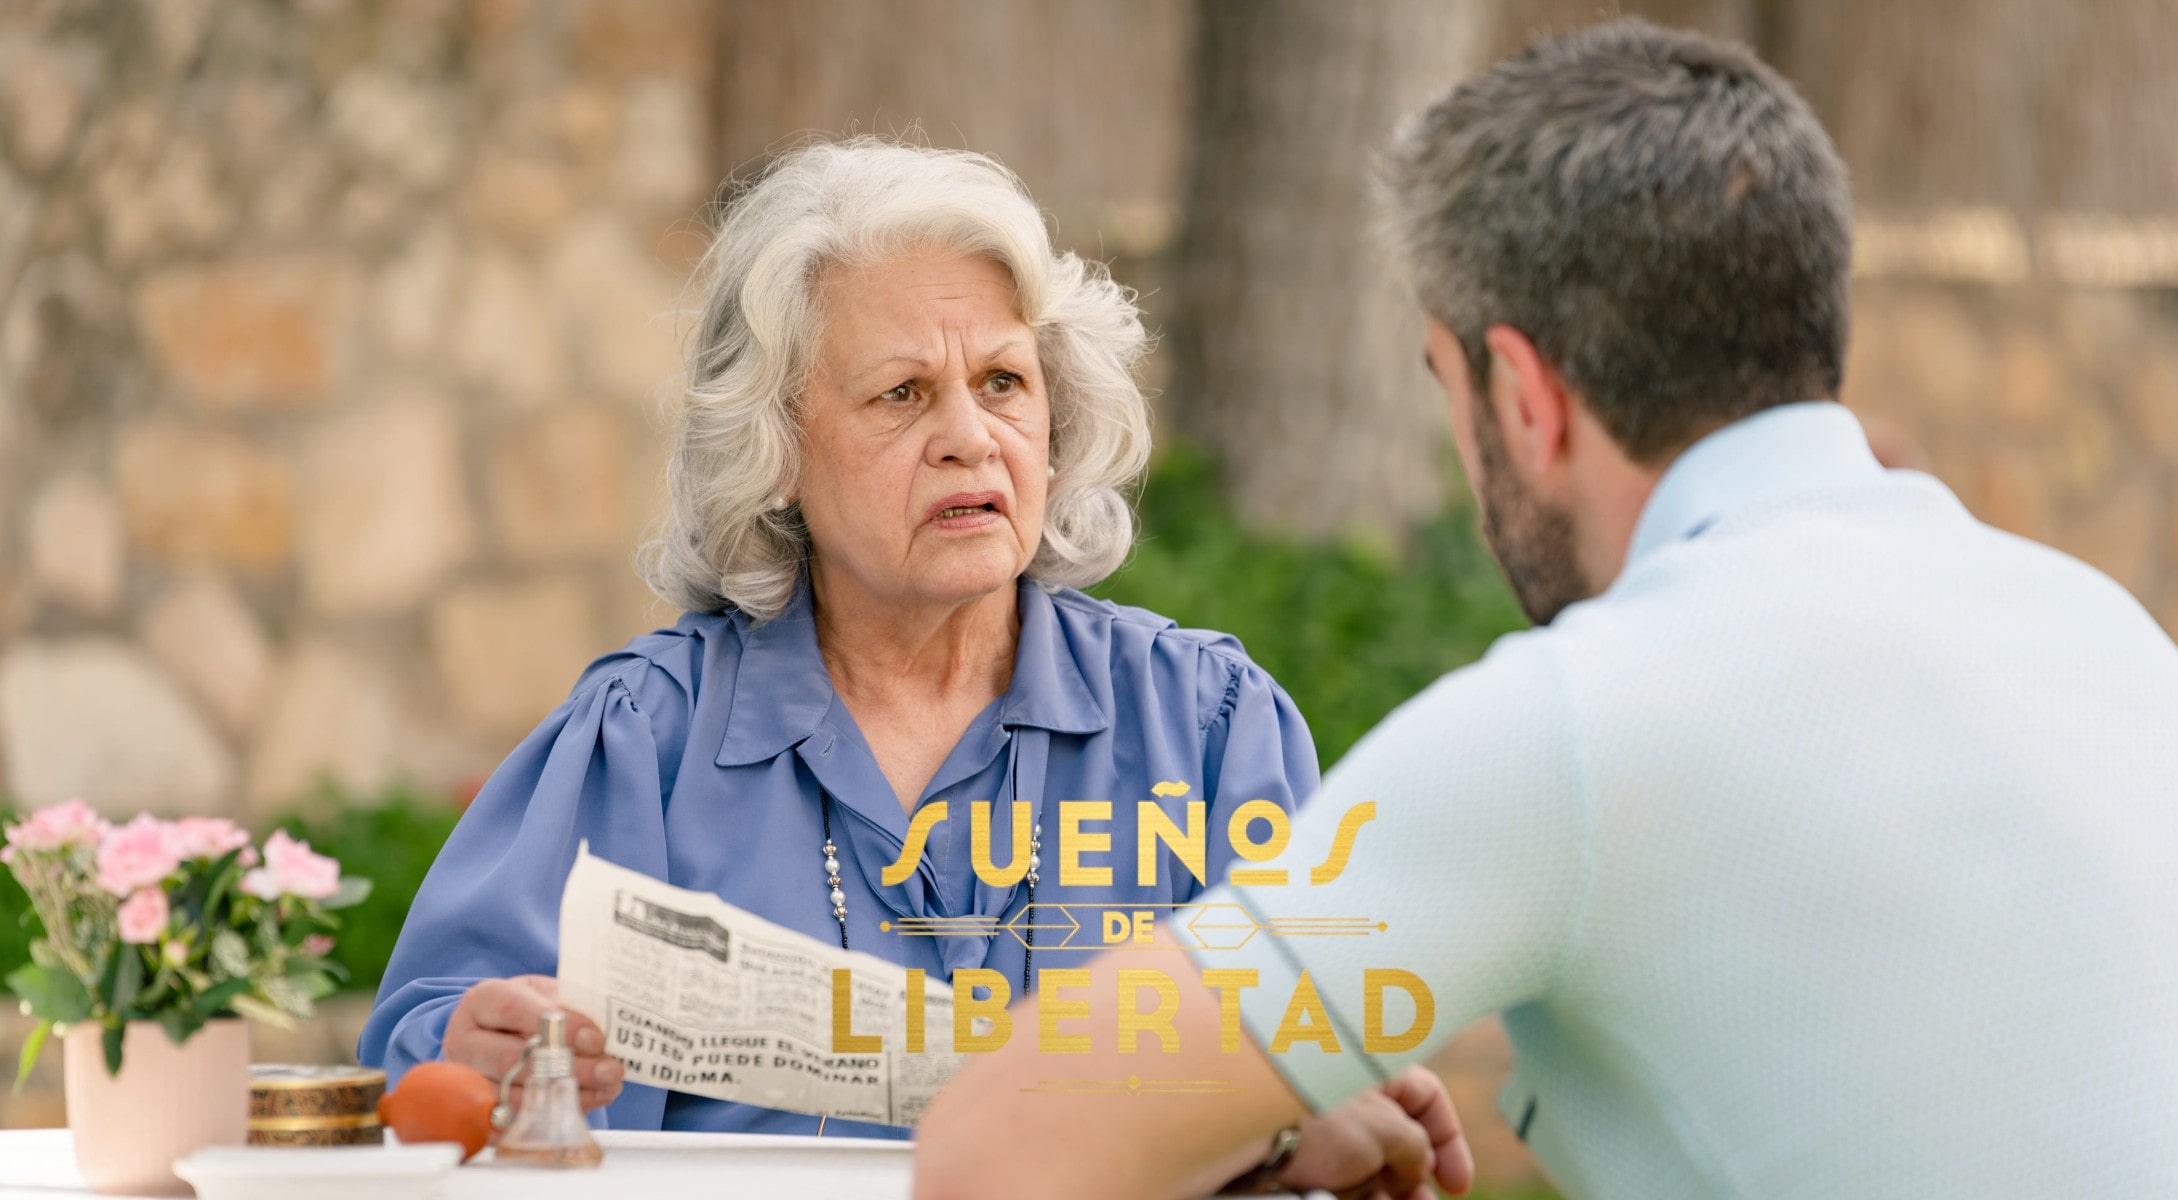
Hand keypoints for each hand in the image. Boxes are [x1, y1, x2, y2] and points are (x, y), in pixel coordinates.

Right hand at [443, 974, 623, 1110]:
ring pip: (514, 1097)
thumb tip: (597, 1039)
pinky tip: (586, 1101)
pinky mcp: (480, 1115)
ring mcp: (468, 1084)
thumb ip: (570, 1008)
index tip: (595, 1037)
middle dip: (567, 1067)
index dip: (557, 1025)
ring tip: (605, 1086)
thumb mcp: (549, 994)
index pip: (512, 1010)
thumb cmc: (531, 1009)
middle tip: (608, 1068)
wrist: (505, 1034)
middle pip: (510, 1061)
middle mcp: (464, 1043)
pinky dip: (557, 1112)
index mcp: (481, 1001)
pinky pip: (518, 1122)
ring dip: (567, 1094)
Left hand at [1270, 1066, 1473, 1199]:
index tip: (1457, 1184)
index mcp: (1373, 1067)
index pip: (1427, 1098)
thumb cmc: (1316, 1117)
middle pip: (1398, 1137)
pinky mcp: (1302, 1154)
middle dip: (1416, 1179)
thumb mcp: (1386, 1131)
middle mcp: (1349, 1093)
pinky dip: (1355, 1194)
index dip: (1450, 1141)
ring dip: (1388, 1192)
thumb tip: (1419, 1166)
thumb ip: (1416, 1147)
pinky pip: (1339, 1178)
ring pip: (1369, 1165)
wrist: (1243, 1133)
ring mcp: (1323, 1124)